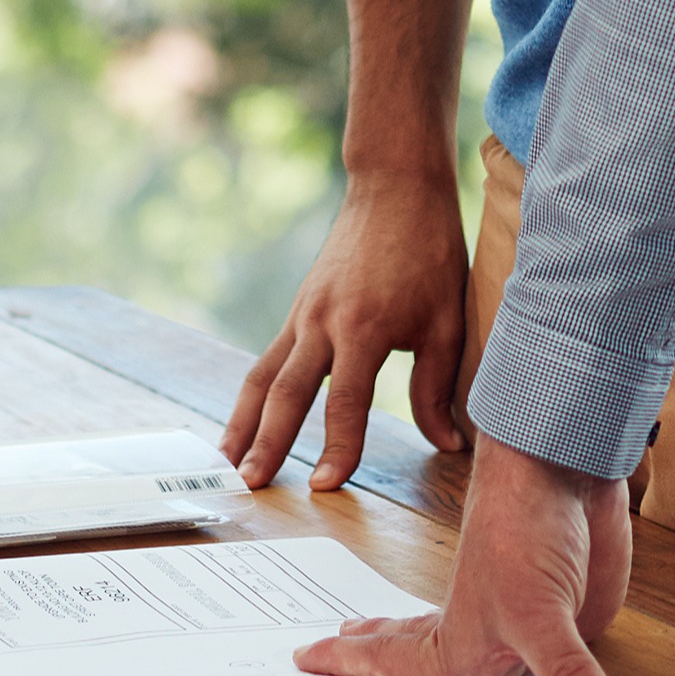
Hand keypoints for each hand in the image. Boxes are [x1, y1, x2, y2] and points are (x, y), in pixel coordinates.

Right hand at [227, 169, 472, 488]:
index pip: (346, 401)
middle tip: (250, 484)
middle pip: (286, 393)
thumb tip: (449, 444)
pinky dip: (250, 396)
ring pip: (262, 377)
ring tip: (225, 463)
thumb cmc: (429, 253)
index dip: (338, 446)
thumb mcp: (446, 322)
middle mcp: (322, 322)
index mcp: (365, 327)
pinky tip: (240, 425)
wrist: (394, 189)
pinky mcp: (297, 311)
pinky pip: (266, 360)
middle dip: (267, 442)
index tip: (326, 485)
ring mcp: (303, 315)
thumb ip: (438, 388)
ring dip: (241, 423)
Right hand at [296, 440, 630, 675]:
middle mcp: (485, 636)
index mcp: (458, 644)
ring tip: (414, 667)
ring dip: (452, 668)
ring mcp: (523, 623)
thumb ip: (567, 673)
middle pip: (423, 661)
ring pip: (482, 659)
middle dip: (380, 664)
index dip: (352, 670)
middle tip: (335, 656)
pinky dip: (541, 673)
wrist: (566, 466)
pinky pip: (552, 660)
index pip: (396, 668)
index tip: (305, 660)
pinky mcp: (566, 613)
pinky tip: (527, 670)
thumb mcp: (540, 612)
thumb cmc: (525, 526)